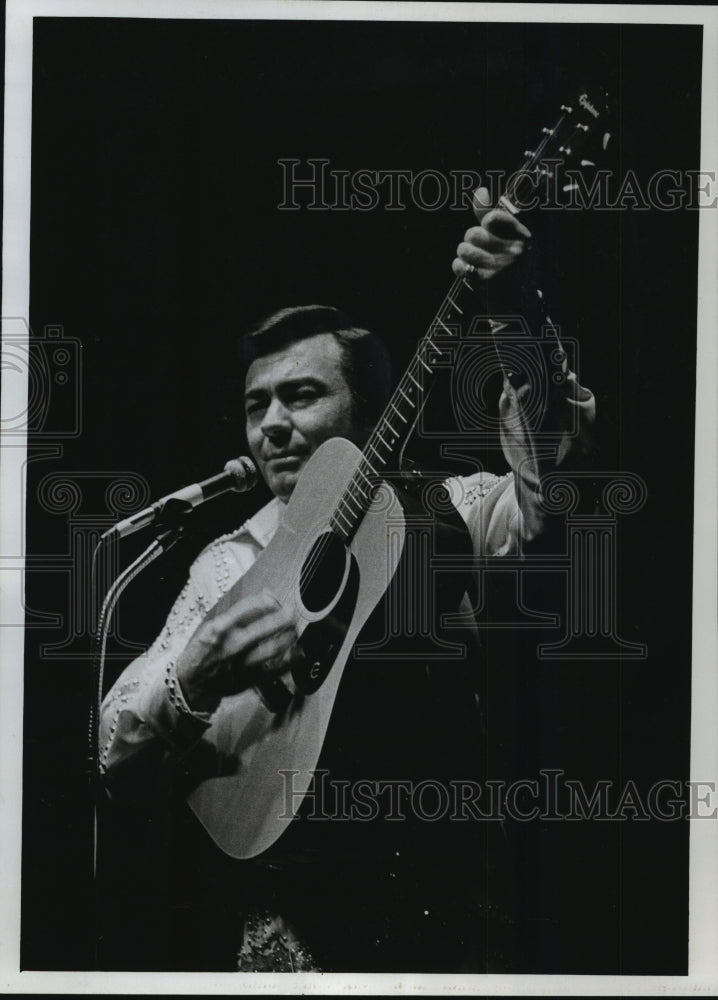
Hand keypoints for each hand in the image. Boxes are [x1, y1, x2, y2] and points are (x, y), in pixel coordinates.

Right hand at [175, 589, 299, 712]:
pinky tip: (297, 652)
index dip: (267, 601)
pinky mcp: (251, 679)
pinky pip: (278, 669)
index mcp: (219, 628)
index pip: (250, 607)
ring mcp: (243, 664)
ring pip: (276, 647)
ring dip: (290, 636)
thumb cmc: (203, 650)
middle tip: (291, 612)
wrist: (191, 683)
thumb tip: (267, 596)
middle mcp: (232, 645)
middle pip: (267, 626)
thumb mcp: (212, 625)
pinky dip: (291, 659)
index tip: (274, 600)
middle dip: (285, 616)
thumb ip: (239, 612)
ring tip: (293, 630)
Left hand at [452, 186, 530, 279]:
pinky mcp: (486, 281)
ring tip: (475, 261)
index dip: (485, 224)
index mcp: (520, 235)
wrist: (514, 300)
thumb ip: (489, 214)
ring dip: (465, 255)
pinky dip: (460, 268)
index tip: (490, 230)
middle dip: (471, 241)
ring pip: (464, 249)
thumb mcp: (504, 237)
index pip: (491, 218)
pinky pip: (460, 265)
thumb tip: (481, 191)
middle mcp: (513, 250)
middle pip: (473, 233)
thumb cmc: (506, 264)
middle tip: (481, 250)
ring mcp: (500, 266)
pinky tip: (471, 272)